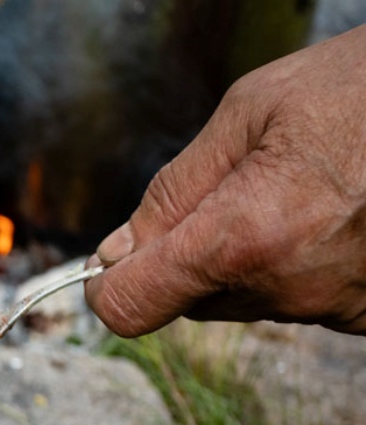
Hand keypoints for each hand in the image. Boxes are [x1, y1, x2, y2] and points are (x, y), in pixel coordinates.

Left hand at [84, 24, 365, 336]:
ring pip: (246, 298)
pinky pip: (300, 299)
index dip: (111, 285)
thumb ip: (174, 189)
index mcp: (246, 237)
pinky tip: (334, 215)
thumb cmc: (363, 89)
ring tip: (301, 190)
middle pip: (189, 299)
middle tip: (237, 187)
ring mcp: (335, 307)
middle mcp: (289, 286)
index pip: (130, 307)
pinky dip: (299, 265)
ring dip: (248, 257)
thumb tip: (116, 250)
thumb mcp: (252, 111)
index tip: (113, 262)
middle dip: (189, 254)